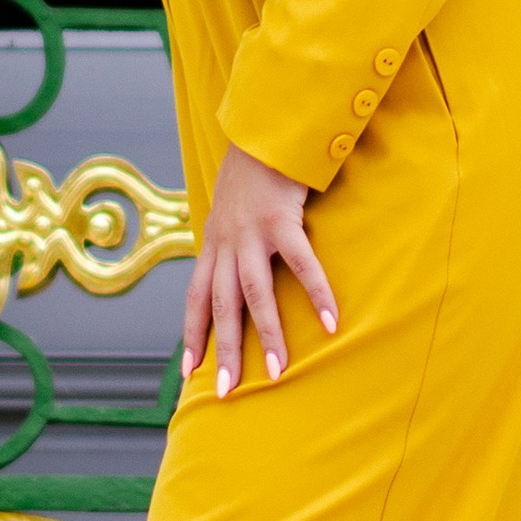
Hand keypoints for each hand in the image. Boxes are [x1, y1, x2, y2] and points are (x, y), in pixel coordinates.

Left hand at [184, 141, 337, 396]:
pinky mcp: (282, 220)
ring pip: (254, 293)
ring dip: (267, 334)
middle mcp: (226, 242)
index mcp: (213, 243)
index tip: (189, 373)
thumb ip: (232, 239)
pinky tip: (331, 322)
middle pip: (221, 306)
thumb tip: (237, 270)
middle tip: (228, 392)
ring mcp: (252, 232)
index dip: (192, 334)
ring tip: (277, 371)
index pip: (196, 298)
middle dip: (224, 351)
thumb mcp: (231, 209)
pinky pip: (301, 265)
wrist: (264, 127)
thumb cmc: (254, 172)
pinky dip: (316, 295)